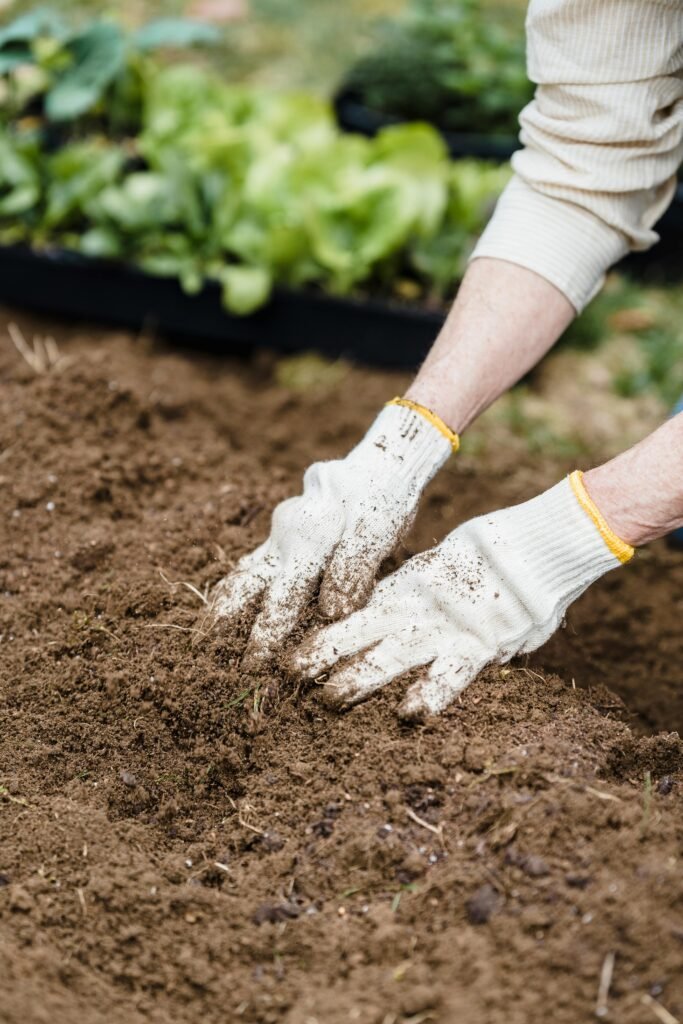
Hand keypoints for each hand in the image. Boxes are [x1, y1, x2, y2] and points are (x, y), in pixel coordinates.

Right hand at [210, 400, 456, 667]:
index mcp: (305, 537)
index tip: (256, 665)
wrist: (379, 467)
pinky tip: (226, 613)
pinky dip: (237, 592)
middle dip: (226, 623)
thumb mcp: (378, 530)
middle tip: (208, 656)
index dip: (268, 633)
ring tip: (203, 639)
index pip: (282, 596)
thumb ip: (353, 569)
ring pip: (242, 575)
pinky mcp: (283, 538)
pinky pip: (253, 568)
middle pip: (245, 584)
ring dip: (223, 607)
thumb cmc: (383, 500)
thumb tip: (330, 612)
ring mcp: (279, 536)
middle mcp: (282, 537)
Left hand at [292, 472, 632, 718]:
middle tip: (287, 676)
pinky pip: (450, 676)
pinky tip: (407, 715)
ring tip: (328, 698)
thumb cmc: (498, 554)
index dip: (325, 635)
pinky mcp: (479, 645)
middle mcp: (416, 609)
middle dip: (324, 655)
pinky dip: (429, 695)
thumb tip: (403, 610)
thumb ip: (428, 594)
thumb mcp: (449, 568)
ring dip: (358, 678)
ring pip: (391, 655)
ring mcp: (444, 628)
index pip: (356, 615)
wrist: (540, 544)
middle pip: (359, 633)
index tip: (292, 652)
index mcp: (408, 588)